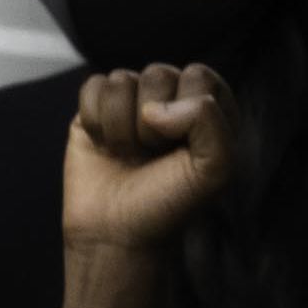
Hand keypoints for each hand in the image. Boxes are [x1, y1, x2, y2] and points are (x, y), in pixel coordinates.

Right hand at [59, 65, 234, 257]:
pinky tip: (104, 146)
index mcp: (207, 108)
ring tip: (128, 154)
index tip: (182, 148)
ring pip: (121, 80)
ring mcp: (131, 102)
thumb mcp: (214, 171)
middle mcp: (170, 99)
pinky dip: (95, 121)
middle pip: (158, 74)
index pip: (199, 76)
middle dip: (151, 123)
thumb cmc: (168, 204)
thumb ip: (208, 122)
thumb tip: (154, 108)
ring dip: (121, 127)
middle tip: (151, 155)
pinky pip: (93, 87)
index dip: (187, 111)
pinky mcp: (95, 109)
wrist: (117, 234)